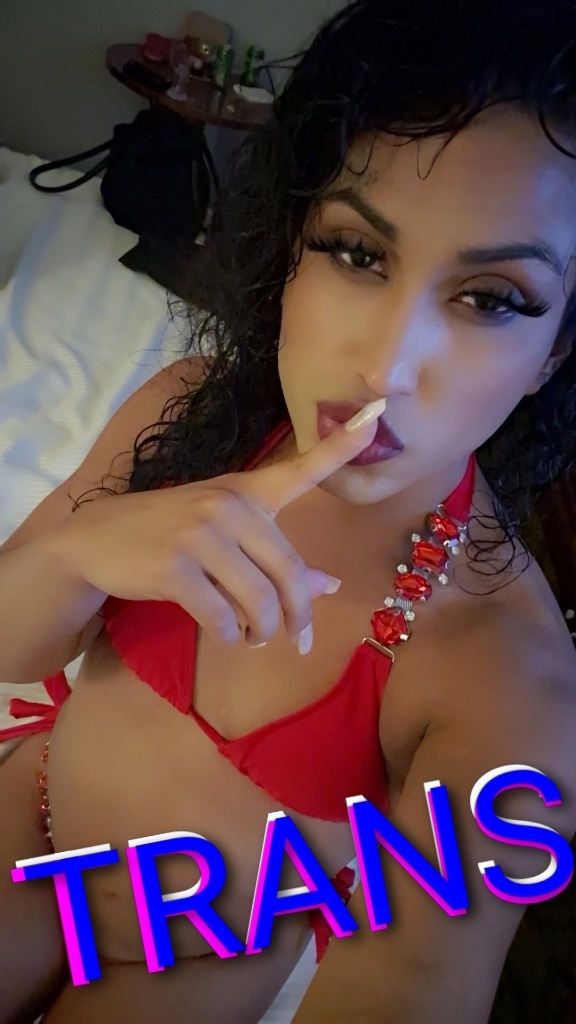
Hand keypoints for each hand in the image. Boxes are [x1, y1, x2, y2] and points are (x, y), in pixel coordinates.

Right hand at [58, 400, 385, 652]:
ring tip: (255, 636)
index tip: (376, 413)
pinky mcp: (173, 568)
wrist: (97, 539)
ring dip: (262, 631)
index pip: (301, 468)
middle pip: (288, 572)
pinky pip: (221, 616)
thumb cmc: (171, 534)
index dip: (341, 445)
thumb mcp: (225, 534)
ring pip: (258, 601)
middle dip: (298, 616)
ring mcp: (199, 536)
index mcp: (246, 492)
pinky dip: (230, 635)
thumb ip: (277, 557)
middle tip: (298, 640)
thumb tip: (330, 585)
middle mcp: (227, 507)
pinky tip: (226, 633)